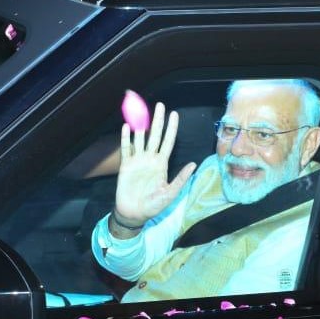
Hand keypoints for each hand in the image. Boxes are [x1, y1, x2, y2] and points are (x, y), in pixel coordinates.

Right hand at [113, 102, 196, 227]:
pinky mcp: (126, 166)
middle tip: (160, 105)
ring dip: (141, 126)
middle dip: (158, 121)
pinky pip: (126, 149)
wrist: (134, 213)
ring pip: (140, 139)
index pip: (168, 142)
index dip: (171, 128)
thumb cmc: (154, 205)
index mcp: (162, 164)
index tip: (175, 114)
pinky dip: (126, 138)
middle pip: (155, 135)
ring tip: (142, 112)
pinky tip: (127, 127)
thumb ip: (180, 178)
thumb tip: (193, 164)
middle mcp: (150, 159)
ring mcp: (138, 161)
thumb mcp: (170, 193)